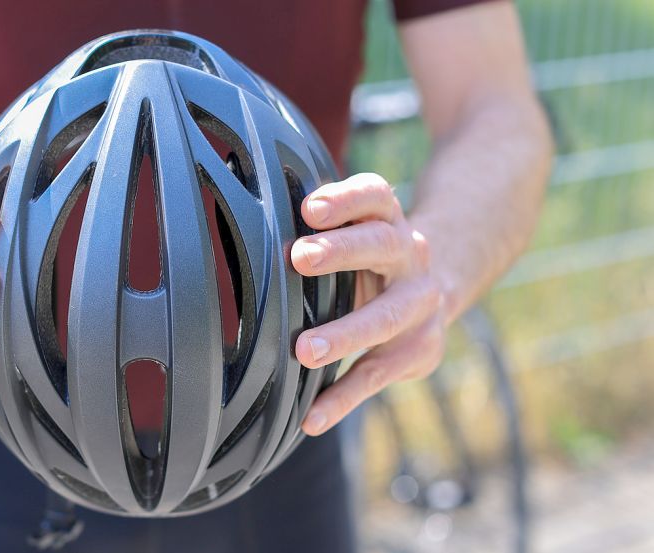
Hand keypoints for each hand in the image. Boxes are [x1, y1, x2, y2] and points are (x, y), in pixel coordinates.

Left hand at [290, 173, 446, 435]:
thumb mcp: (356, 233)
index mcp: (389, 220)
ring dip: (344, 333)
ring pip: (385, 316)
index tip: (310, 207)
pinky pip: (376, 375)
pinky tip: (312, 418)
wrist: (438, 287)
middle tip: (300, 257)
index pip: (376, 196)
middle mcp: (409, 254)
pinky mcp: (418, 351)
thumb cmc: (369, 257)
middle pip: (381, 244)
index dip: (346, 198)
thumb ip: (317, 231)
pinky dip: (342, 399)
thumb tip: (242, 228)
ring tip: (305, 351)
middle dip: (341, 251)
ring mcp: (419, 304)